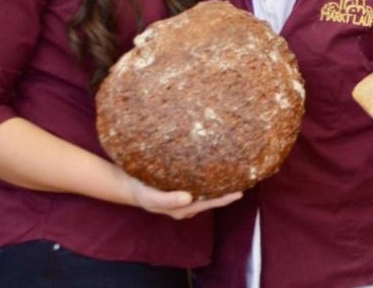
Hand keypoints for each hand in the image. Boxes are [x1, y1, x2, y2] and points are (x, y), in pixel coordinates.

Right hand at [127, 177, 241, 219]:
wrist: (128, 184)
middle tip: (244, 177)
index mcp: (184, 208)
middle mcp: (188, 202)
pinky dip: (208, 174)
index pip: (209, 202)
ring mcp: (186, 194)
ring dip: (219, 181)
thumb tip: (189, 198)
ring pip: (207, 188)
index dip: (225, 198)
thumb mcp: (151, 197)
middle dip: (227, 189)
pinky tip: (215, 163)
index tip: (240, 192)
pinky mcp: (182, 183)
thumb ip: (168, 200)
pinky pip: (198, 180)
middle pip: (212, 196)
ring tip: (235, 169)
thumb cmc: (141, 191)